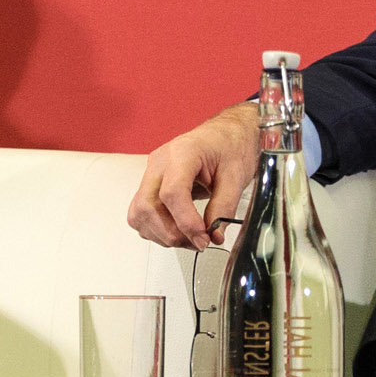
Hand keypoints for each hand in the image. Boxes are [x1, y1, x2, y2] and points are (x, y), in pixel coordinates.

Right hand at [130, 102, 264, 249]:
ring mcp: (151, 173)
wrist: (224, 135)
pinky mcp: (150, 185)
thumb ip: (224, 207)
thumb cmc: (229, 146)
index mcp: (182, 153)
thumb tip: (214, 235)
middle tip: (198, 241)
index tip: (203, 238)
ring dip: (163, 234)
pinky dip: (156, 230)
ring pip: (139, 214)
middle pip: (148, 206)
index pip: (172, 192)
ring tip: (190, 237)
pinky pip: (140, 214)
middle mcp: (160, 162)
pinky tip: (178, 229)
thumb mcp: (236, 176)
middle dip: (172, 232)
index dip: (185, 221)